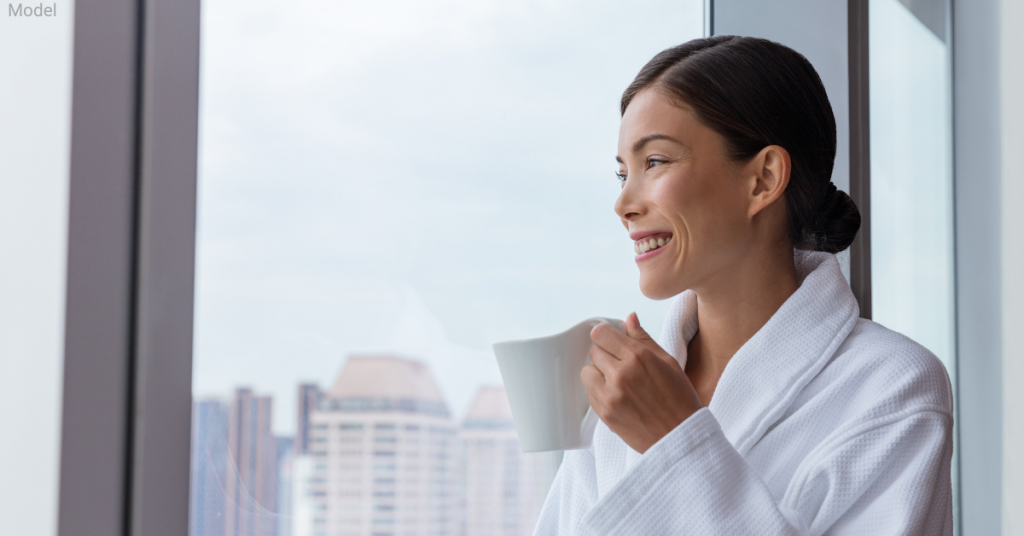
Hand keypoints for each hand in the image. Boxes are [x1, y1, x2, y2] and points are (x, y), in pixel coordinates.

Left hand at [581, 312, 702, 452]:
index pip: (601, 333)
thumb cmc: (679, 399)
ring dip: (599, 374)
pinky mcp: (604, 414)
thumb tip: (629, 318)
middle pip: (593, 351)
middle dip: (606, 354)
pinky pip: (590, 394)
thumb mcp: (668, 362)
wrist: (680, 437)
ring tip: (618, 381)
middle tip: (622, 364)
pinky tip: (618, 396)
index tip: (612, 340)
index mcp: (637, 358)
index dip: (606, 335)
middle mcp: (620, 375)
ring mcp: (610, 396)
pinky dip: (600, 392)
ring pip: (587, 372)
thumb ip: (643, 338)